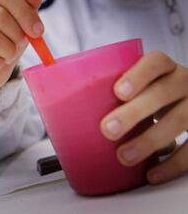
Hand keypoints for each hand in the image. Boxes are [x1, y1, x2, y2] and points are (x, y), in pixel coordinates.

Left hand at [100, 51, 187, 183]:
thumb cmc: (150, 97)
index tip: (117, 91)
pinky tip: (152, 172)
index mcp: (164, 69)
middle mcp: (183, 83)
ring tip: (124, 156)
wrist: (187, 103)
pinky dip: (173, 164)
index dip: (138, 74)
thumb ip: (110, 93)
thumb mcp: (137, 88)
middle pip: (163, 93)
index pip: (156, 62)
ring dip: (149, 141)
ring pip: (180, 120)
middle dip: (134, 112)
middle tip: (108, 129)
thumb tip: (61, 111)